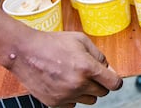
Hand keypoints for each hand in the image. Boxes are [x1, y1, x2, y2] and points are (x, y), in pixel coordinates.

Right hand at [0, 8, 122, 106]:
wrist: (25, 52)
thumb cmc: (52, 43)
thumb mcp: (80, 40)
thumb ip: (98, 55)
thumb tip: (109, 69)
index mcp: (87, 67)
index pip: (114, 84)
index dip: (115, 80)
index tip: (112, 78)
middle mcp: (78, 84)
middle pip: (102, 93)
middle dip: (99, 83)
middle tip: (89, 73)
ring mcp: (66, 96)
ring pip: (89, 100)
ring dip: (87, 91)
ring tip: (75, 77)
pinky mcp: (55, 103)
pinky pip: (74, 104)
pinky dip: (72, 97)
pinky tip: (64, 83)